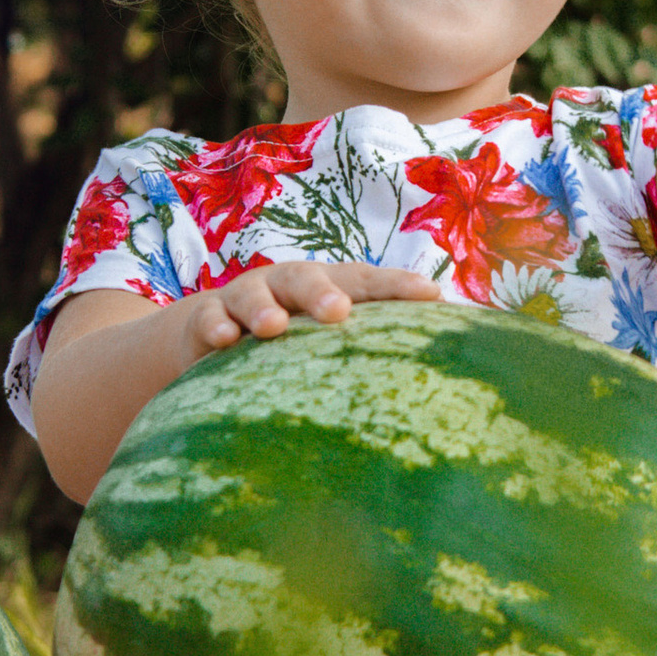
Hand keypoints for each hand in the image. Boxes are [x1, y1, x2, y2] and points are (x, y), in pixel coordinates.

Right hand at [181, 257, 445, 355]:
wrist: (216, 333)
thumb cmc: (296, 341)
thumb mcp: (333, 342)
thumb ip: (376, 350)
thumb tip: (449, 377)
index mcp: (331, 287)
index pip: (369, 283)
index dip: (398, 287)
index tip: (431, 296)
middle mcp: (290, 285)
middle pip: (309, 278)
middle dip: (324, 293)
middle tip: (338, 313)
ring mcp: (247, 298)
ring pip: (255, 294)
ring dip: (263, 308)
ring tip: (271, 326)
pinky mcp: (207, 319)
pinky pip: (210, 319)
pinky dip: (215, 326)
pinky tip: (221, 340)